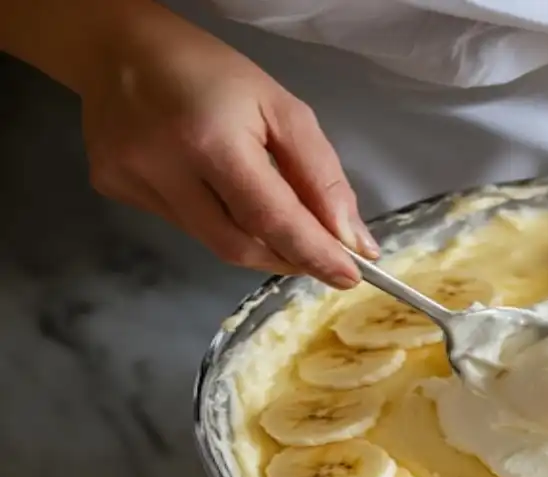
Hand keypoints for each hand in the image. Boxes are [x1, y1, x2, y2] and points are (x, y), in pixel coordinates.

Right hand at [78, 9, 374, 286]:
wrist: (121, 49)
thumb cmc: (213, 74)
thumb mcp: (282, 109)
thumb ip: (321, 176)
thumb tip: (352, 240)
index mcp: (211, 140)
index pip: (271, 219)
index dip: (313, 254)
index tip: (350, 276)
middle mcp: (163, 167)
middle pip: (239, 246)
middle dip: (289, 258)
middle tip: (323, 258)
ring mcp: (131, 182)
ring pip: (213, 242)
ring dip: (258, 244)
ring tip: (281, 226)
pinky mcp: (115, 190)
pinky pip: (185, 227)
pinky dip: (219, 224)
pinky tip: (219, 194)